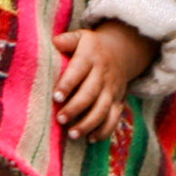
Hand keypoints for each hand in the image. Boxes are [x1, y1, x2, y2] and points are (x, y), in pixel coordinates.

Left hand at [53, 21, 158, 141]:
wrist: (121, 51)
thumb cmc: (91, 47)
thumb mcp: (81, 37)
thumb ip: (67, 40)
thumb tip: (53, 42)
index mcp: (90, 57)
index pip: (79, 71)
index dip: (68, 84)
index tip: (56, 97)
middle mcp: (103, 74)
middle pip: (91, 93)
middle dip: (75, 108)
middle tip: (60, 119)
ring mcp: (113, 89)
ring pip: (103, 109)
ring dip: (88, 123)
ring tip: (72, 134)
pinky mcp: (119, 101)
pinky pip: (114, 118)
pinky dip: (104, 130)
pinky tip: (91, 139)